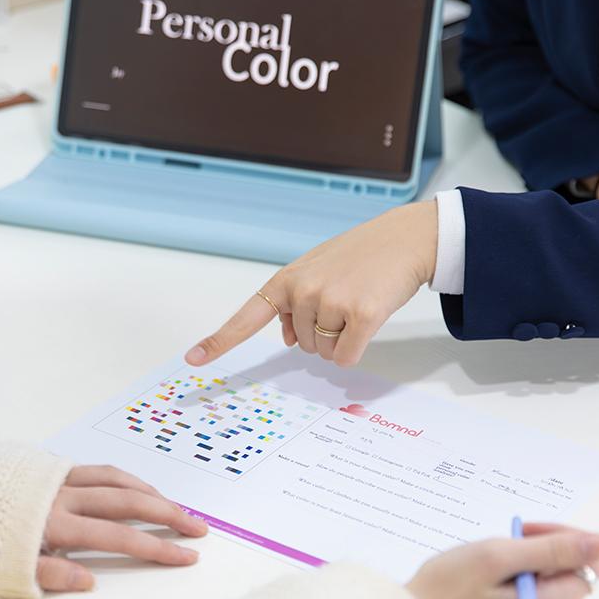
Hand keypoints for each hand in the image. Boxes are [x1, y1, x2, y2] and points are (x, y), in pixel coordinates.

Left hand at [36, 465, 208, 591]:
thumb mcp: (6, 570)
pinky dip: (123, 478)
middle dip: (167, 514)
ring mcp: (57, 478)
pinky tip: (135, 488)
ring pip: (115, 479)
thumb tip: (89, 582)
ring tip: (173, 507)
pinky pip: (96, 469)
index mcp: (54, 524)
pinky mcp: (49, 469)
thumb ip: (49, 575)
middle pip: (126, 501)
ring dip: (149, 492)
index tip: (186, 556)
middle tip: (196, 526)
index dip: (156, 548)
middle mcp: (61, 495)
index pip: (118, 537)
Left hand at [185, 200, 438, 367]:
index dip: (219, 341)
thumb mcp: (317, 270)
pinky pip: (346, 357)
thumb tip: (288, 340)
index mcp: (286, 281)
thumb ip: (294, 302)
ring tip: (359, 302)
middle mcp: (302, 291)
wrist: (404, 239)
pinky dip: (357, 348)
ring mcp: (330, 302)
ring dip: (343, 339)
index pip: (246, 317)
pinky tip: (370, 317)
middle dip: (324, 333)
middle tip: (346, 300)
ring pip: (325, 354)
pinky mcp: (361, 315)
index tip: (193, 359)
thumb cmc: (361, 256)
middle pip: (302, 346)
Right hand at [408, 524, 598, 598]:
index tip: (524, 533)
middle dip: (541, 556)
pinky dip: (520, 595)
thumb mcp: (497, 557)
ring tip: (488, 574)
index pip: (589, 557)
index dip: (560, 536)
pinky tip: (487, 593)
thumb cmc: (446, 594)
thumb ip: (552, 549)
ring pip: (553, 593)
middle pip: (571, 577)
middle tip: (498, 551)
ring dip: (529, 574)